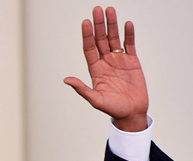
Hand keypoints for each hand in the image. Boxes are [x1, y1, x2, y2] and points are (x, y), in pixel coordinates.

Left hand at [64, 6, 147, 131]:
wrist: (131, 113)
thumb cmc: (112, 109)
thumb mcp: (95, 99)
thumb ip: (81, 88)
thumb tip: (66, 80)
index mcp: (95, 70)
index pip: (89, 48)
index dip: (87, 36)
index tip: (85, 22)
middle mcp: (105, 62)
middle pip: (100, 39)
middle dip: (98, 25)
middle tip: (96, 10)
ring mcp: (118, 60)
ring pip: (114, 38)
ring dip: (112, 25)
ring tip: (110, 10)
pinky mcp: (132, 61)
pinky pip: (129, 44)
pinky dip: (129, 34)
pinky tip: (126, 24)